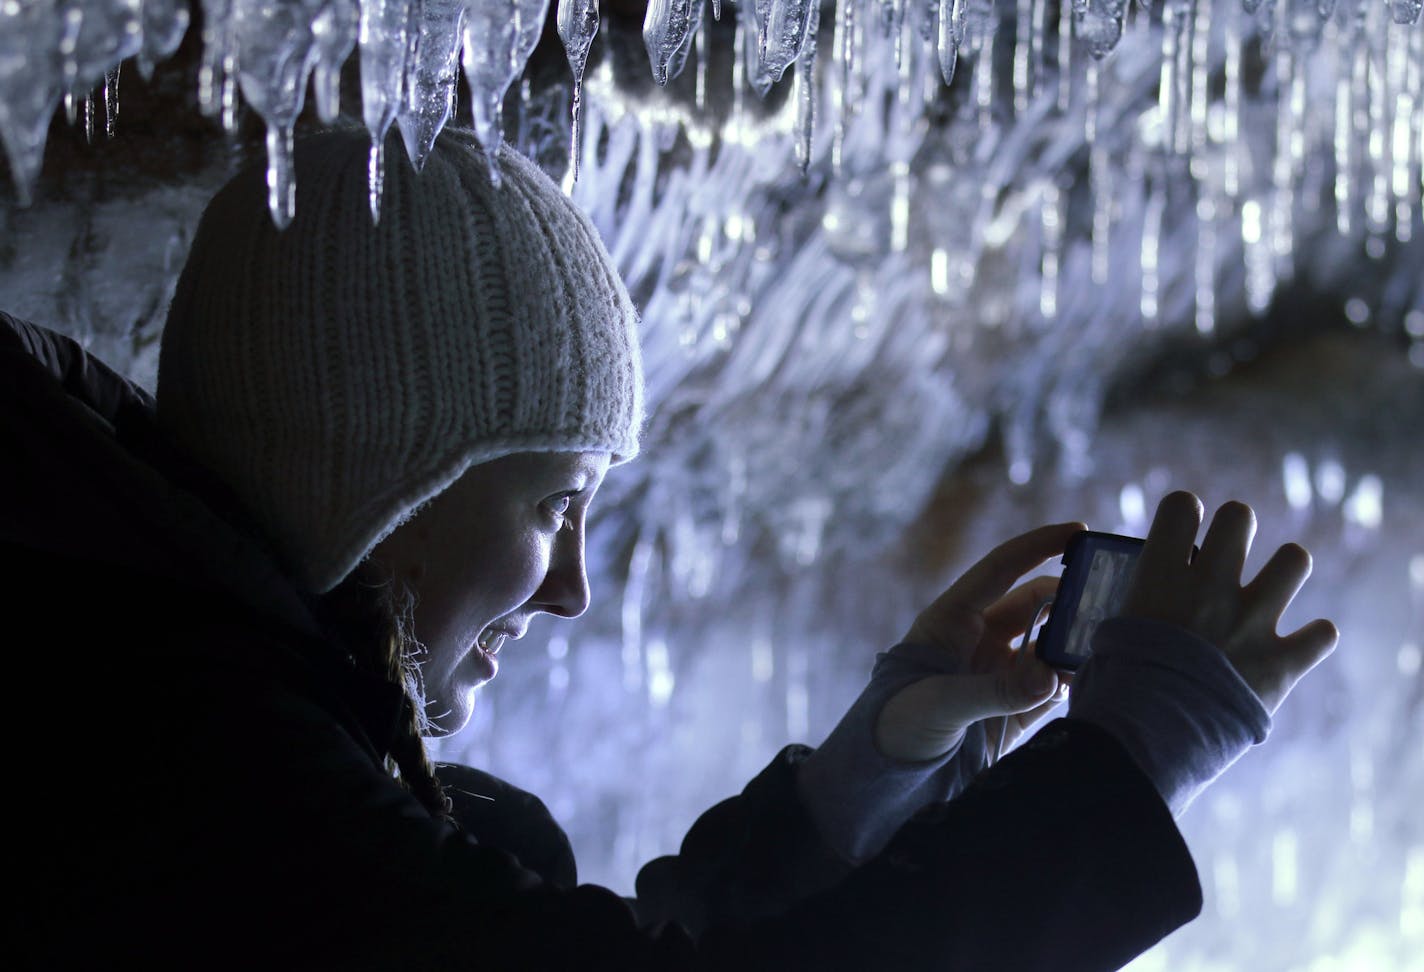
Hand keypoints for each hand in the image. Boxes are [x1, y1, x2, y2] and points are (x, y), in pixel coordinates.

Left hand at [875, 522, 1085, 762]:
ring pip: (1050, 645)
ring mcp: (998, 673)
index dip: (1038, 546)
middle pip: (1035, 604)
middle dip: (1070, 598)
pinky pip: (1052, 687)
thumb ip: (996, 691)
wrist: (886, 779)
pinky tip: (1096, 684)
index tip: (1079, 530)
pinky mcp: (1013, 709)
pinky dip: (1074, 683)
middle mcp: (979, 640)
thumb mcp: (938, 704)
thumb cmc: (895, 728)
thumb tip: (1052, 675)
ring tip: (1108, 646)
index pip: (1001, 570)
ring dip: (1075, 644)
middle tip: (1110, 600)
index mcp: (951, 620)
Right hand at [1122, 491, 1338, 714]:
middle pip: (1240, 518)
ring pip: (1294, 560)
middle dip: (1235, 531)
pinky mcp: (1281, 663)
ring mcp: (1252, 621)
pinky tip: (1298, 645)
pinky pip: (1321, 635)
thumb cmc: (1113, 694)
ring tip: (1270, 589)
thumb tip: (1142, 608)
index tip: (1183, 530)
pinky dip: (1311, 639)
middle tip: (1227, 555)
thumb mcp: (1107, 638)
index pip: (1181, 507)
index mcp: (1161, 576)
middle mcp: (1211, 587)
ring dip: (1284, 571)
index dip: (1183, 514)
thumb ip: (1136, 612)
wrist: (1145, 743)